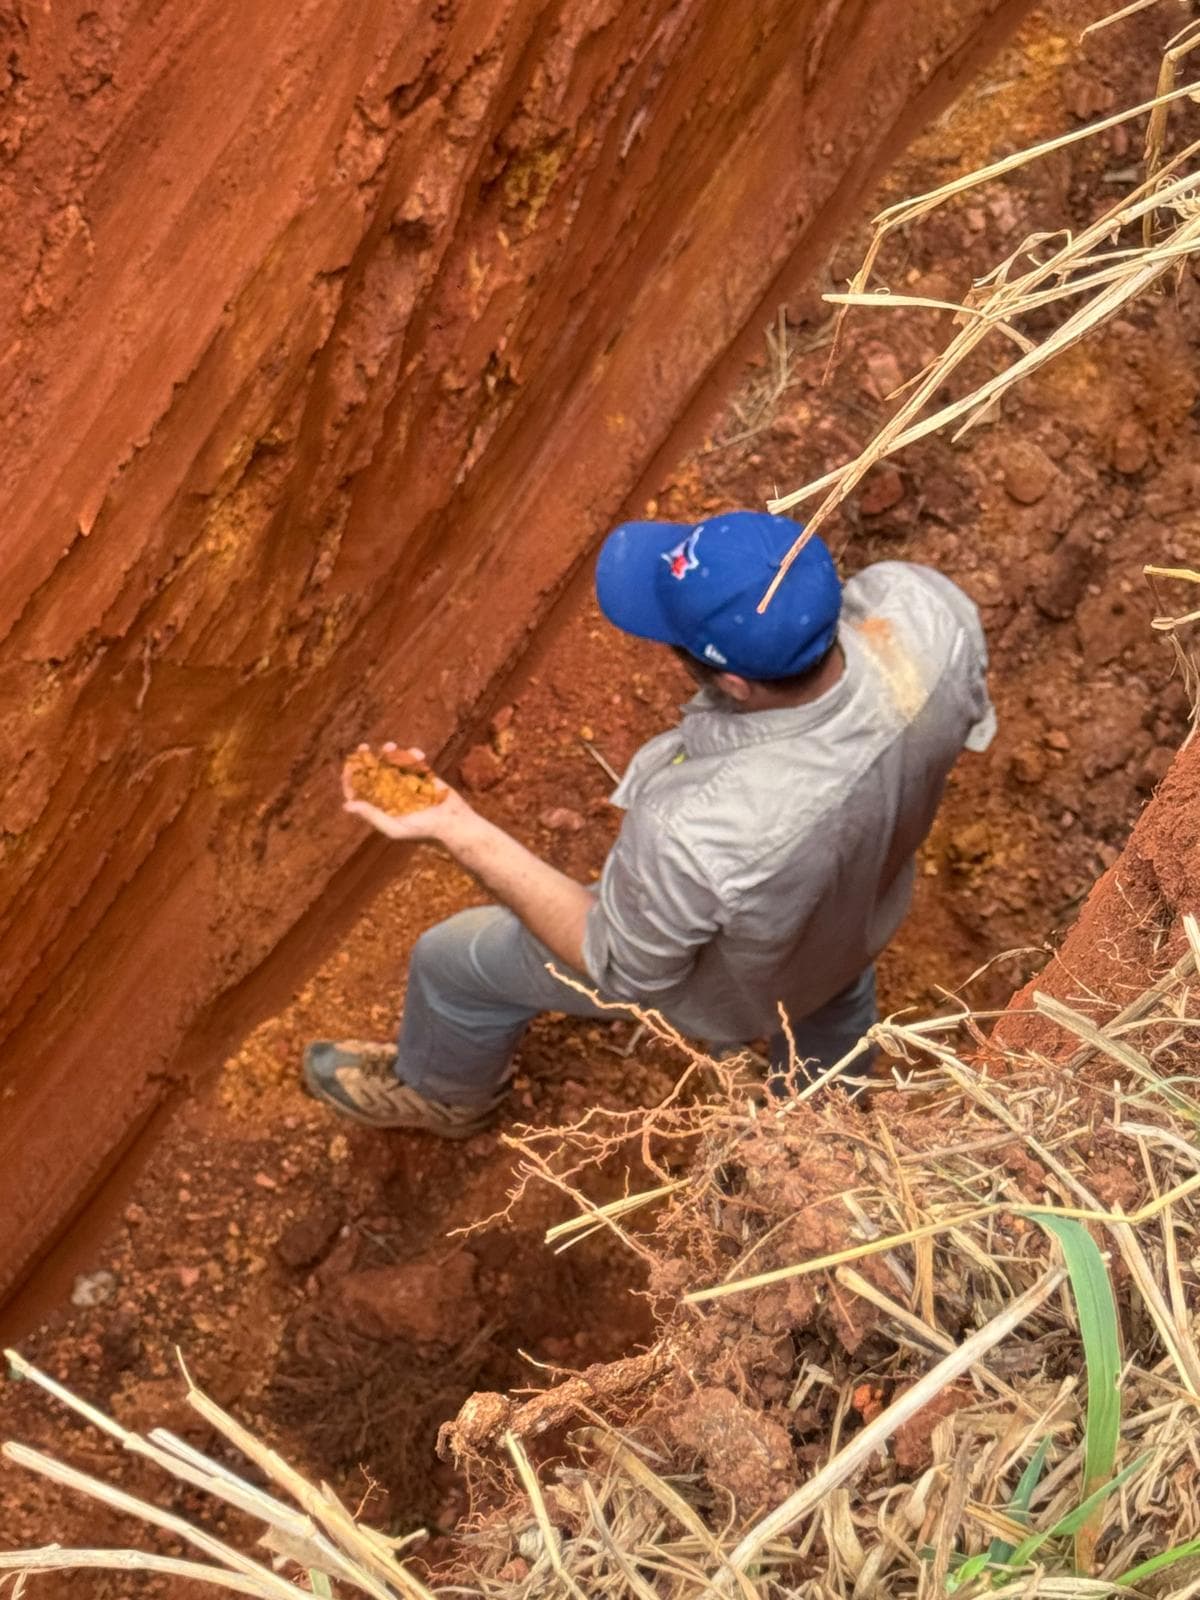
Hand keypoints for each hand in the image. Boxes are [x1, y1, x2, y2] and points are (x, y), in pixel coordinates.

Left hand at [341, 745, 475, 842]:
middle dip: (368, 759)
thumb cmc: (424, 832)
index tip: (351, 764)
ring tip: (391, 746)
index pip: (360, 791)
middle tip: (364, 747)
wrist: (454, 825)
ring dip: (389, 753)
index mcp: (381, 807)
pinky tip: (418, 754)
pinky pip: (414, 762)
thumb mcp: (394, 828)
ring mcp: (407, 784)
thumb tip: (346, 805)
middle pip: (373, 773)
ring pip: (392, 763)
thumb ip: (372, 816)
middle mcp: (391, 794)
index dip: (351, 778)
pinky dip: (413, 755)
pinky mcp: (423, 777)